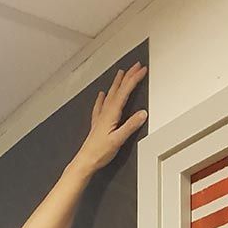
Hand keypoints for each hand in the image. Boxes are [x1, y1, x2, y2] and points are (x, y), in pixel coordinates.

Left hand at [74, 62, 147, 176]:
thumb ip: (131, 126)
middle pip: (118, 89)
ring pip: (110, 95)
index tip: (142, 70)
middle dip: (127, 76)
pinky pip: (100, 106)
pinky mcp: (97, 124)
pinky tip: (101, 95)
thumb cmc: (99, 153)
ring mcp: (100, 118)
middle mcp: (105, 113)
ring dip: (116, 83)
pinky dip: (101, 98)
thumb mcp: (118, 140)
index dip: (134, 79)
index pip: (125, 92)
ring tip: (121, 73)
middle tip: (135, 66)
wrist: (85, 161)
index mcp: (111, 114)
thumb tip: (142, 114)